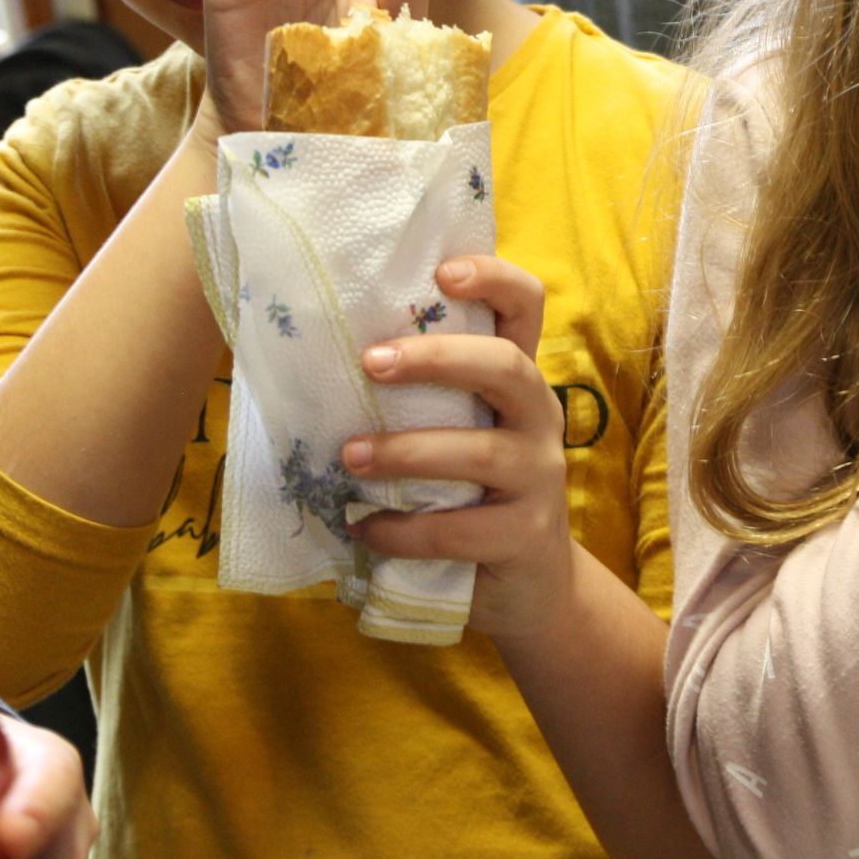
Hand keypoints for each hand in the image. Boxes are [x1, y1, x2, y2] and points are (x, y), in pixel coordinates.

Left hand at [340, 254, 575, 639]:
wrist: (529, 585)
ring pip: (479, 452)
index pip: (527, 308)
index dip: (495, 280)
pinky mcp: (527, 535)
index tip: (442, 273)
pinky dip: (403, 529)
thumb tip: (318, 360)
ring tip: (349, 456)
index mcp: (519, 381)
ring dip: (405, 452)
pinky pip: (459, 530)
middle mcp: (539, 418)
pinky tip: (366, 528)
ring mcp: (541, 477)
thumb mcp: (461, 434)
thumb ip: (423, 400)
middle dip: (437, 359)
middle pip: (507, 367)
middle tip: (370, 362)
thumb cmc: (473, 495)